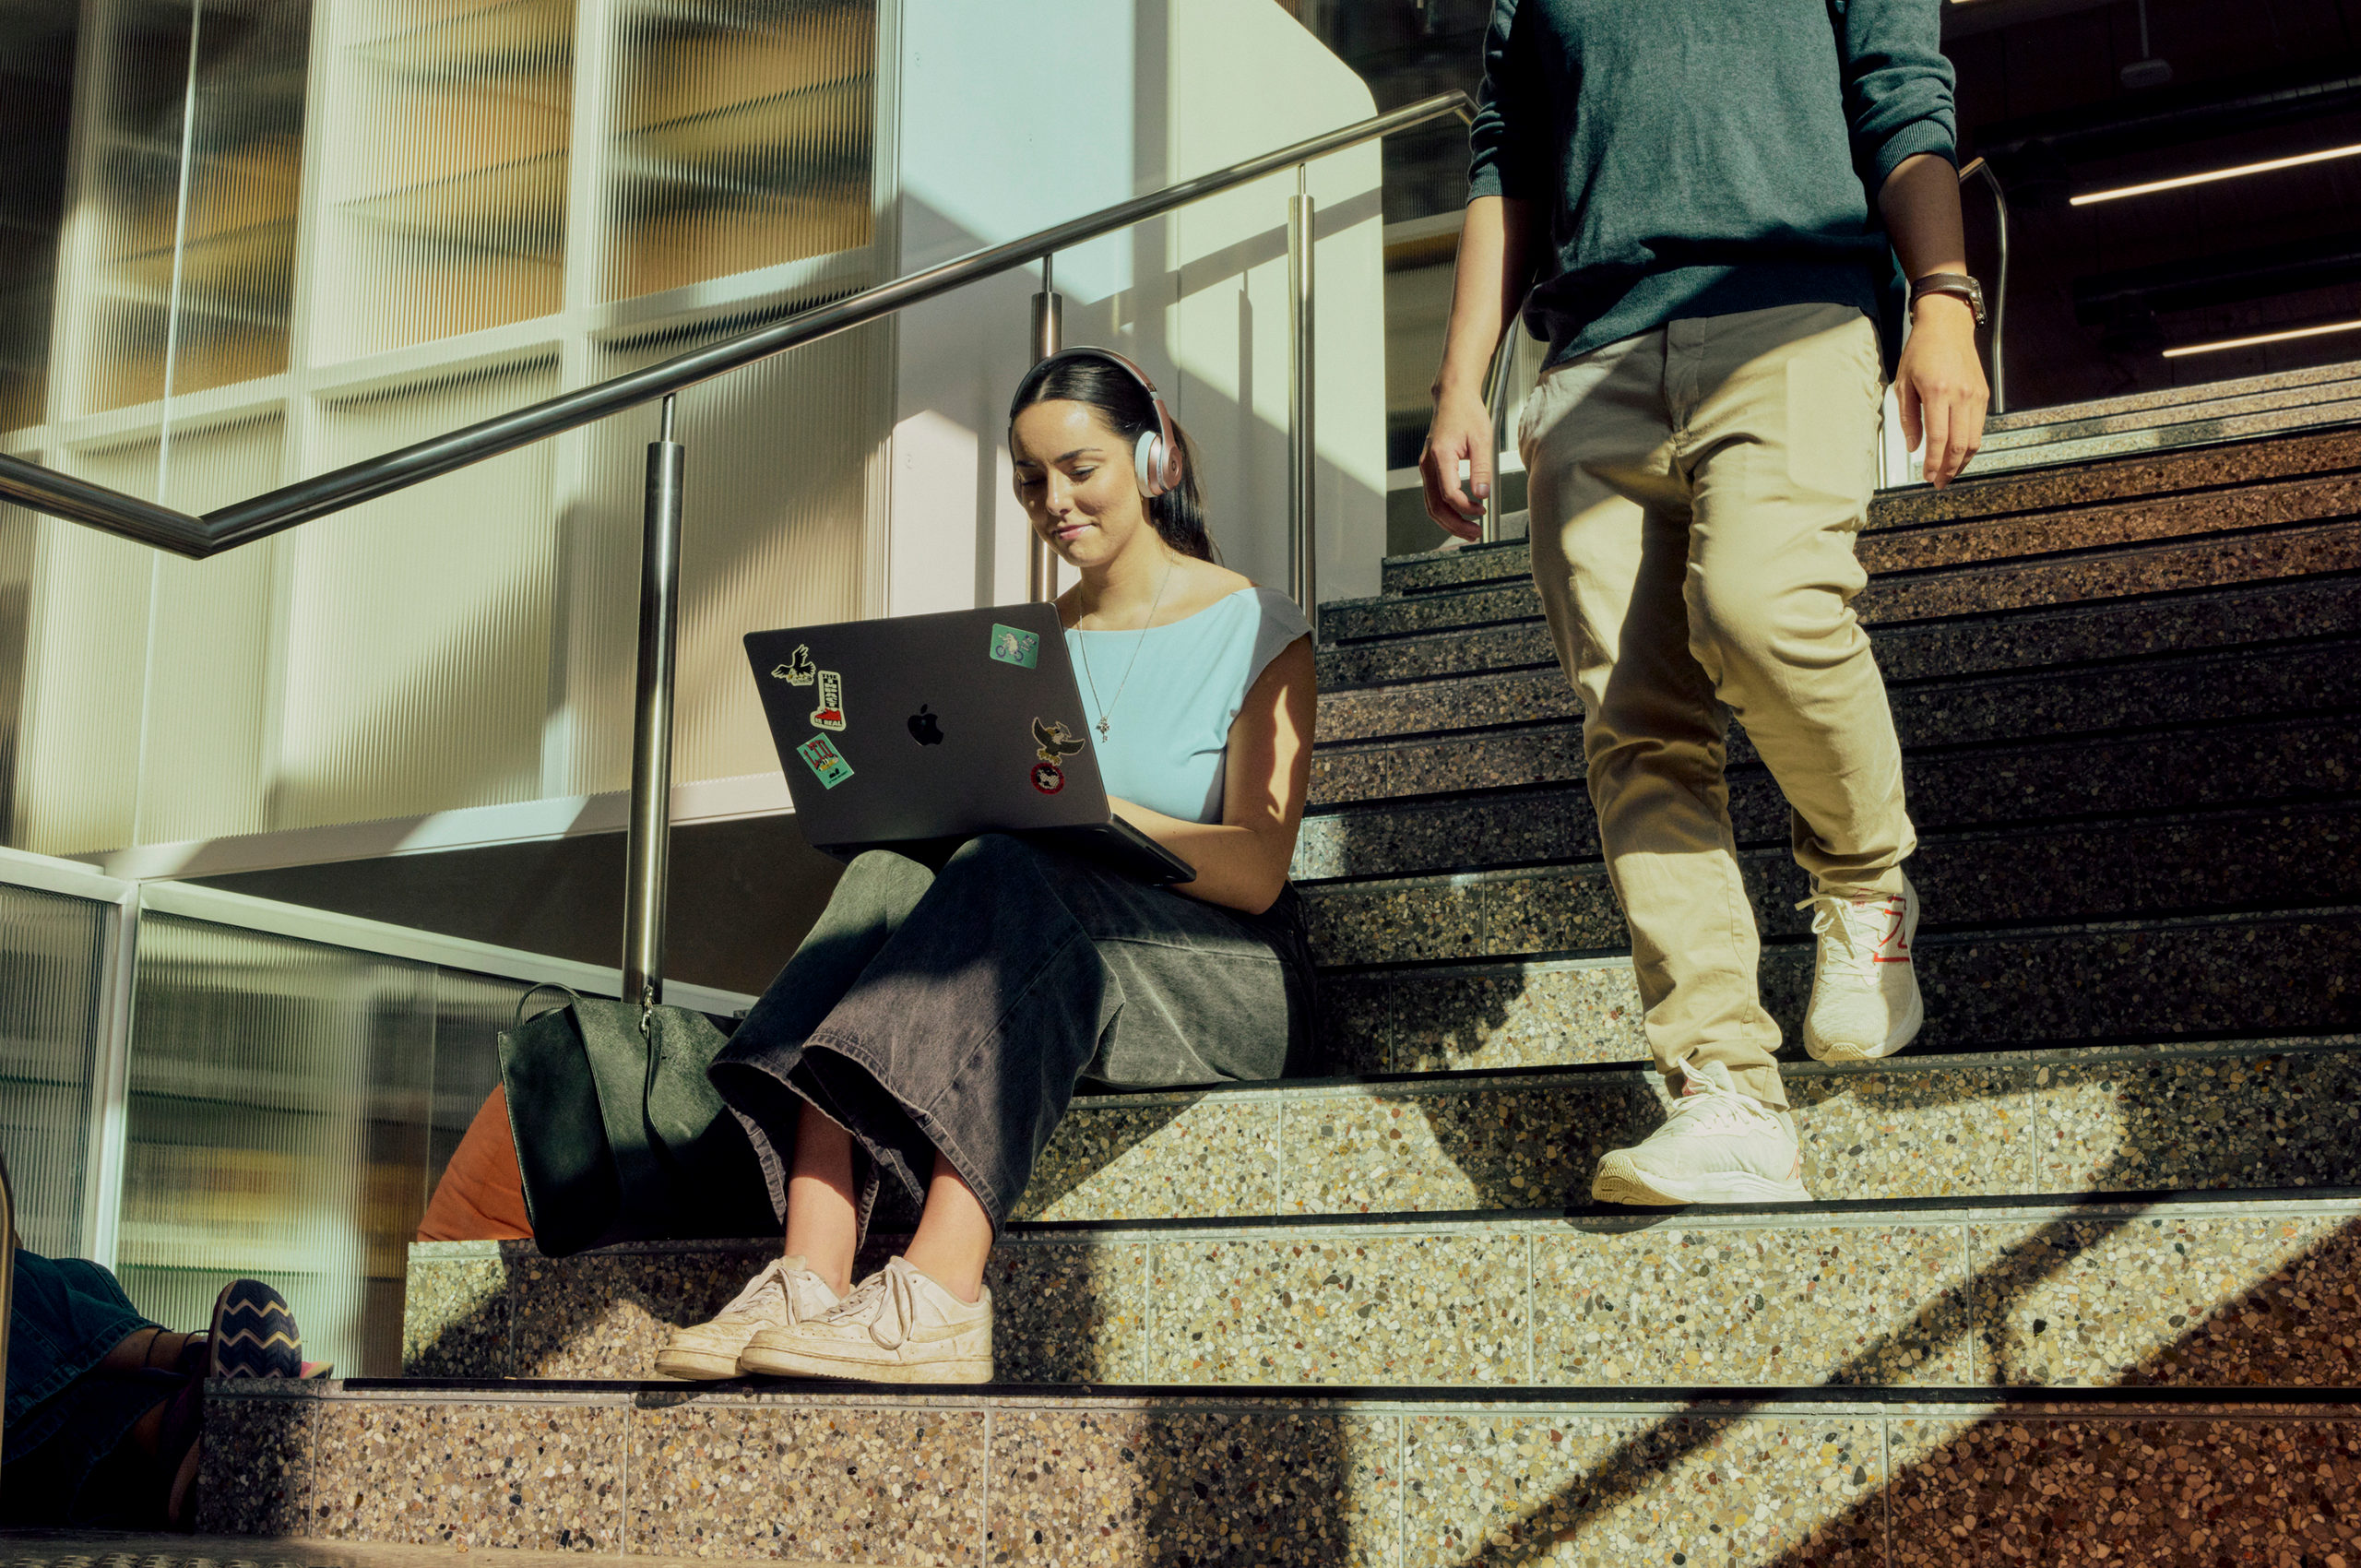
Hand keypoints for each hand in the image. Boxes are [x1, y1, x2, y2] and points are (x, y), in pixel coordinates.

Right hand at [1420, 388, 1496, 540]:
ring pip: (1431, 505)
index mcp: (1440, 456)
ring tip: (1469, 531)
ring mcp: (1426, 468)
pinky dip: (1445, 510)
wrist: (1452, 397)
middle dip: (1455, 524)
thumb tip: (1482, 494)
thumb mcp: (1481, 440)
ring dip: (1449, 522)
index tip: (1483, 509)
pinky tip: (1460, 515)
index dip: (1466, 507)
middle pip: (1435, 507)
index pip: (1449, 494)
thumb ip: (1481, 469)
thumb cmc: (1467, 413)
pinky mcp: (1430, 469)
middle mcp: (1428, 465)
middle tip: (1475, 534)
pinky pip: (1432, 497)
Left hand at [1893, 295, 1988, 488]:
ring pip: (1973, 439)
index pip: (1938, 439)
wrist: (1947, 327)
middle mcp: (1960, 395)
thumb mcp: (1903, 383)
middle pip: (1959, 444)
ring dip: (1961, 462)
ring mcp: (1975, 395)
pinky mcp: (1983, 395)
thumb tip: (1913, 446)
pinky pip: (1979, 427)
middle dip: (1949, 469)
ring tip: (1949, 473)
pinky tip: (1958, 453)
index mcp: (1937, 393)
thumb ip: (1908, 418)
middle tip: (1939, 483)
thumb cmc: (1921, 351)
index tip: (1928, 477)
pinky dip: (1969, 445)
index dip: (1934, 464)